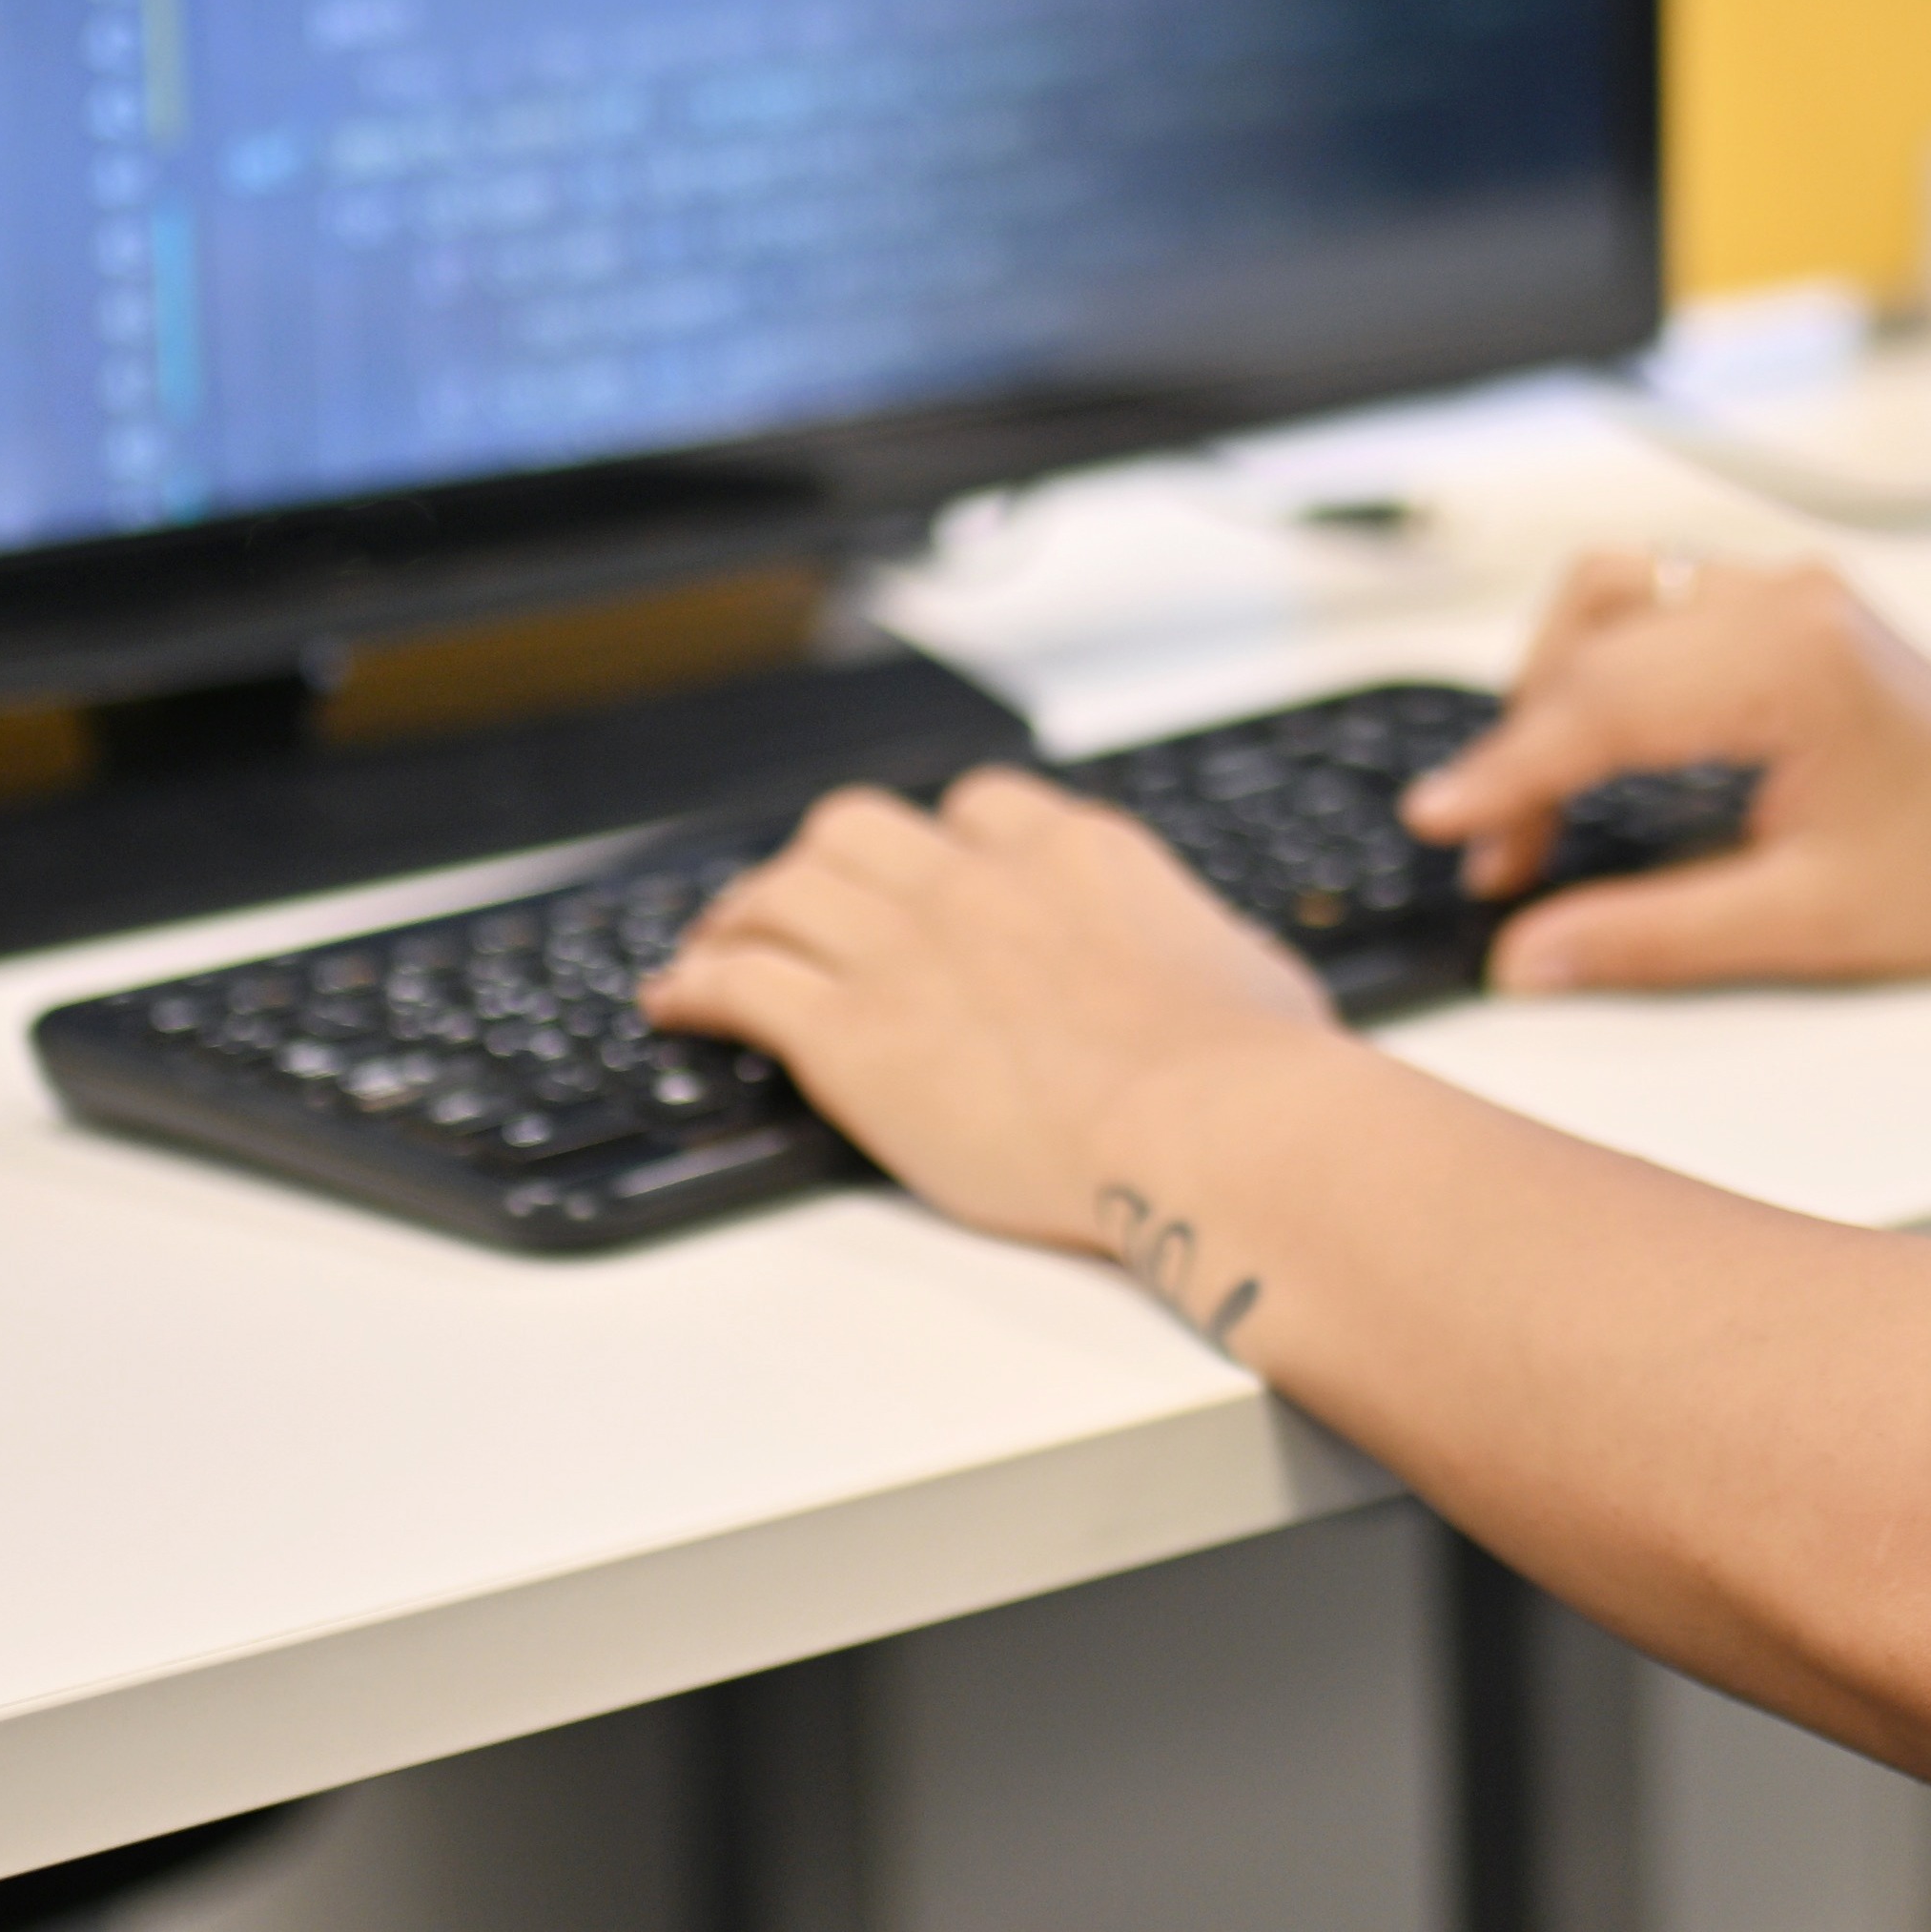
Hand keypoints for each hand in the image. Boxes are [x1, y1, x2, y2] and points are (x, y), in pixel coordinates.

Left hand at [641, 767, 1346, 1296]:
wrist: (1209, 1124)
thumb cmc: (1253, 1073)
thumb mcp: (1253, 972)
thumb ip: (1209, 950)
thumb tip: (1228, 969)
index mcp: (1075, 855)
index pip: (977, 807)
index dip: (937, 842)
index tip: (924, 875)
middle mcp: (977, 881)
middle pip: (856, 827)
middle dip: (823, 862)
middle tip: (802, 904)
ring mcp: (905, 949)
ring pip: (783, 889)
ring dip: (742, 914)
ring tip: (716, 945)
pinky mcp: (853, 1031)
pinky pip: (741, 983)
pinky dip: (697, 985)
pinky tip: (676, 1003)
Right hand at [1395, 551, 1930, 990]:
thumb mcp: (1805, 923)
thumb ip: (1652, 936)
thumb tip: (1530, 956)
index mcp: (1792, 663)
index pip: (1604, 704)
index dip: (1508, 770)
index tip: (1442, 825)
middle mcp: (1785, 600)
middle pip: (1593, 642)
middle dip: (1524, 746)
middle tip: (1498, 854)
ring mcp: (1788, 589)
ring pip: (1612, 595)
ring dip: (1553, 686)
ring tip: (1534, 795)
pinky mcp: (1789, 602)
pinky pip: (1654, 600)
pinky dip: (1600, 664)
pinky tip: (1593, 742)